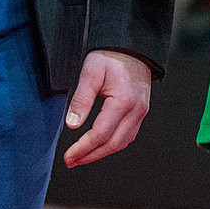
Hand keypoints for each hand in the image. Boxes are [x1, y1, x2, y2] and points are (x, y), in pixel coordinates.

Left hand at [61, 49, 152, 167]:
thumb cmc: (112, 56)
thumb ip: (82, 99)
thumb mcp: (91, 72)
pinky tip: (100, 145)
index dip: (83, 149)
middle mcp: (136, 110)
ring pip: (121, 143)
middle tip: (72, 161)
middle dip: (90, 156)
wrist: (132, 47)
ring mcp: (141, 112)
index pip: (100, 134)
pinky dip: (113, 144)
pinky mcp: (140, 112)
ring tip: (82, 157)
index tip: (68, 156)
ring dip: (101, 153)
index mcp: (123, 101)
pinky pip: (128, 135)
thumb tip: (72, 124)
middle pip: (112, 144)